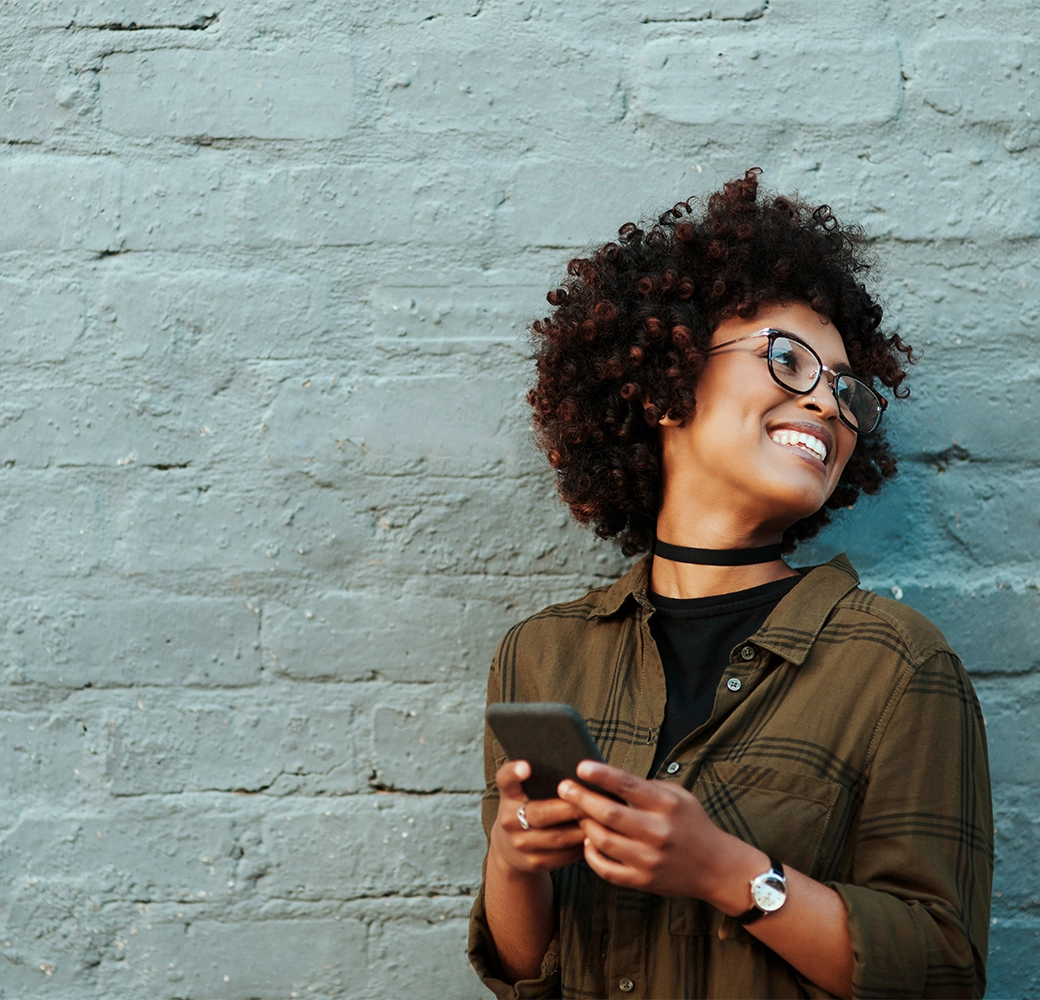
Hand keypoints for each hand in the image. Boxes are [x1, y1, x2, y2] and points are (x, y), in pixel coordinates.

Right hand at [489, 760, 586, 876]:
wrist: (509, 848)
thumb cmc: (526, 808)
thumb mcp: (523, 792)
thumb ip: (538, 778)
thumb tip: (578, 767)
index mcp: (508, 795)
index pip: (505, 780)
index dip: (514, 773)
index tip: (526, 767)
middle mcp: (509, 820)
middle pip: (542, 813)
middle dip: (571, 807)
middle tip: (595, 799)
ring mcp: (521, 844)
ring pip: (558, 837)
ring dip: (583, 828)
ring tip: (602, 819)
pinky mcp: (534, 862)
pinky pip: (564, 855)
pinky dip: (582, 846)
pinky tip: (596, 837)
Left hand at [559, 760, 734, 899]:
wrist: (715, 867)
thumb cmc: (692, 823)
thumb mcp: (679, 795)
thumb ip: (647, 786)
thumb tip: (609, 778)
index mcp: (667, 806)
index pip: (628, 786)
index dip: (602, 775)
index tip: (580, 766)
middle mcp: (658, 832)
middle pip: (609, 814)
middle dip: (581, 799)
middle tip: (564, 787)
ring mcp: (649, 859)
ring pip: (603, 840)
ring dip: (584, 825)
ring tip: (577, 813)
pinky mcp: (643, 881)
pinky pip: (606, 869)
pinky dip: (591, 855)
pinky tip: (588, 841)